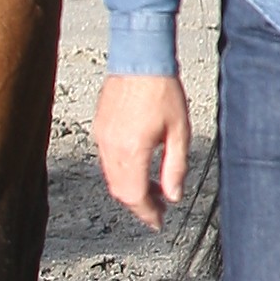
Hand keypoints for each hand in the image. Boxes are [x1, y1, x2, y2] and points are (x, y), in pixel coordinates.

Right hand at [92, 75, 192, 232]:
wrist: (140, 57)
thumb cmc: (163, 89)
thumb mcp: (179, 132)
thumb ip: (176, 167)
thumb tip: (173, 196)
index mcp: (131, 151)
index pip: (134, 197)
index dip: (146, 214)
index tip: (158, 223)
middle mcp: (111, 148)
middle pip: (120, 190)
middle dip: (139, 204)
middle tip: (158, 209)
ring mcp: (102, 137)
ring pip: (111, 177)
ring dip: (130, 187)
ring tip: (153, 188)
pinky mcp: (99, 127)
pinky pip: (107, 160)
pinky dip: (122, 171)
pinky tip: (139, 165)